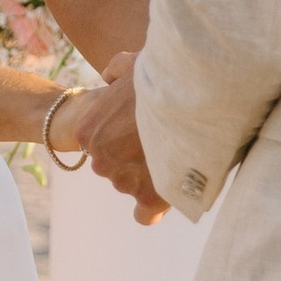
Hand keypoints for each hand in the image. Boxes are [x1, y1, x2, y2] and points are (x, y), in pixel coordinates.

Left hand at [75, 50, 166, 224]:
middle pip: (118, 169)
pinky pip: (145, 215)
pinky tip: (169, 196)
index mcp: (88, 132)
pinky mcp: (149, 196)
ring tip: (181, 154)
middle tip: (168, 142)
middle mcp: (100, 160)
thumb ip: (116, 70)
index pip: (99, 147)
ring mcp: (123, 180)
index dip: (126, 139)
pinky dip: (154, 209)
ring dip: (154, 177)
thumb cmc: (164, 76)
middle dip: (139, 159)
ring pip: (136, 186)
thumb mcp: (131, 65)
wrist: (193, 92)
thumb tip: (109, 77)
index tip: (146, 132)